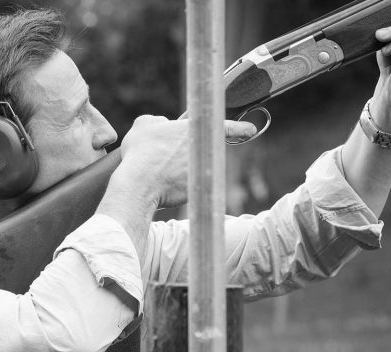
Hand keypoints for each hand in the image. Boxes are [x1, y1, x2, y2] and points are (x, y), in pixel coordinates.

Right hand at [120, 115, 254, 207]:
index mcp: (194, 131)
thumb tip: (162, 125)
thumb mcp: (143, 125)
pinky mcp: (193, 192)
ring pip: (193, 169)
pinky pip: (185, 186)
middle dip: (190, 153)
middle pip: (203, 150)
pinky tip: (158, 183)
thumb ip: (157, 121)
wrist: (139, 183)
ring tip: (157, 169)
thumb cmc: (141, 152)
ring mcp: (199, 173)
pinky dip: (174, 186)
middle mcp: (202, 152)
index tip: (250, 131)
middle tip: (169, 156)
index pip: (226, 127)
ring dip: (178, 170)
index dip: (240, 129)